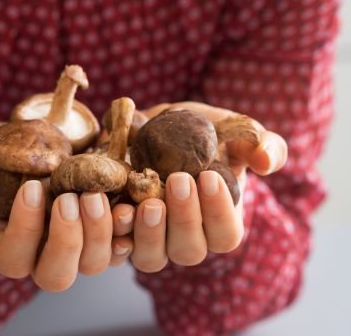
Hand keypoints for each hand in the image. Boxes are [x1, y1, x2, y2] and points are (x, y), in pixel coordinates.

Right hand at [0, 123, 118, 291]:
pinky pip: (122, 243)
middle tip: (70, 197)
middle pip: (57, 275)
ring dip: (101, 231)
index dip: (23, 230)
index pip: (12, 258)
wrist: (31, 141)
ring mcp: (75, 241)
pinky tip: (130, 204)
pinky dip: (129, 229)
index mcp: (2, 241)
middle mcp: (40, 251)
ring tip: (98, 193)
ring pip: (94, 263)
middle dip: (67, 240)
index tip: (31, 187)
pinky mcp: (100, 225)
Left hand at [108, 102, 287, 271]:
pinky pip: (116, 246)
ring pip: (151, 257)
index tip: (209, 176)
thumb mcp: (238, 131)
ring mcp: (152, 235)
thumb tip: (267, 162)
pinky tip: (117, 208)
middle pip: (188, 250)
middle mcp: (185, 235)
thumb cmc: (209, 133)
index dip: (219, 212)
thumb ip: (263, 144)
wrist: (164, 125)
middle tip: (178, 179)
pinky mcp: (123, 227)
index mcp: (218, 220)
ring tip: (148, 200)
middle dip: (184, 218)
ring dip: (150, 232)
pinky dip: (115, 233)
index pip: (225, 235)